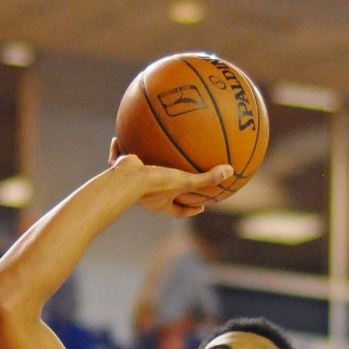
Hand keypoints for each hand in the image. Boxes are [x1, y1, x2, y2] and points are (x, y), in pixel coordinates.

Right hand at [111, 150, 233, 217]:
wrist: (127, 180)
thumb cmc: (156, 184)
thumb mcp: (186, 180)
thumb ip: (207, 178)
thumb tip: (231, 171)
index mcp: (161, 203)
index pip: (179, 211)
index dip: (191, 210)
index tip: (202, 207)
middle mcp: (147, 196)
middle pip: (160, 196)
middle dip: (168, 190)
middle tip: (179, 183)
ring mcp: (132, 184)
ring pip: (139, 177)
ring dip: (144, 169)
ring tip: (149, 157)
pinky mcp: (120, 171)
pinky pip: (118, 158)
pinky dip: (118, 150)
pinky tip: (118, 137)